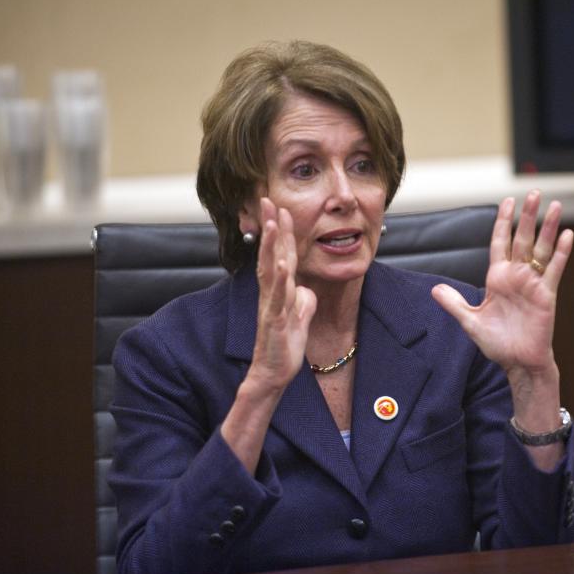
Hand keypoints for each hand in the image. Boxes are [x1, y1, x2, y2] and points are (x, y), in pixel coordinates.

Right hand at [248, 197, 317, 394]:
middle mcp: (271, 292)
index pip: (279, 254)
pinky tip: (280, 262)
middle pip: (269, 253)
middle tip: (267, 201)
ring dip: (271, 246)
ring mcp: (272, 305)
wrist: (272, 372)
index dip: (280, 231)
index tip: (278, 206)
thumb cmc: (284, 344)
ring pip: (270, 270)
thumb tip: (305, 289)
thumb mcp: (299, 315)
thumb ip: (302, 298)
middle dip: (270, 227)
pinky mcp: (276, 320)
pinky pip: (277, 296)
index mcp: (278, 289)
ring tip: (273, 223)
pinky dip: (279, 279)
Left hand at [432, 191, 572, 380]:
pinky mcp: (546, 294)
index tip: (507, 201)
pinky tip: (567, 235)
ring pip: (542, 249)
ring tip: (555, 206)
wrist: (518, 362)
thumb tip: (435, 290)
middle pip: (522, 238)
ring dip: (548, 227)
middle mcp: (517, 276)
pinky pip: (554, 270)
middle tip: (534, 193)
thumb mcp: (471, 322)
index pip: (500, 242)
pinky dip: (561, 253)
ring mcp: (533, 283)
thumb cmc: (498, 343)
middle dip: (528, 216)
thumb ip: (455, 304)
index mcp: (498, 278)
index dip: (503, 222)